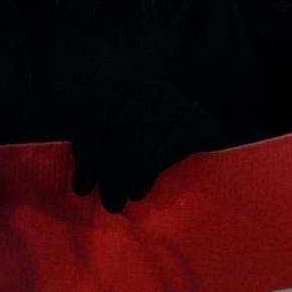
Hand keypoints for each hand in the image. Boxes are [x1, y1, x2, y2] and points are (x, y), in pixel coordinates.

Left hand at [72, 82, 220, 213]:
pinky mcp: (195, 121)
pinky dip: (148, 172)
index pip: (99, 112)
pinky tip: (140, 190)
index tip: (81, 188)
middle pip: (118, 128)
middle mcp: (149, 89)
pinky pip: (164, 147)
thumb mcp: (127, 139)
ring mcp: (174, 102)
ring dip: (126, 175)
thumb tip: (78, 176)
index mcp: (126, 88)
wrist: (212, 142)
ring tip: (125, 199)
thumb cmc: (161, 144)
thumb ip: (103, 145)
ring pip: (139, 139)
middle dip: (107, 171)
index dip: (87, 151)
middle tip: (108, 203)